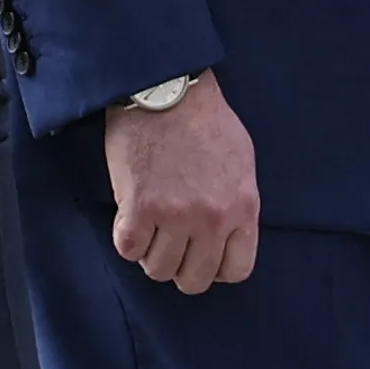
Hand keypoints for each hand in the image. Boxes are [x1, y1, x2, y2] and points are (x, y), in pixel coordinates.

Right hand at [106, 74, 257, 291]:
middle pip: (195, 280)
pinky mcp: (139, 209)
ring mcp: (175, 216)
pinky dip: (127, 238)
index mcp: (243, 207)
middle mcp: (212, 218)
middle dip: (181, 266)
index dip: (216, 267)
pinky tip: (130, 216)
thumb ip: (237, 202)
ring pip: (159, 270)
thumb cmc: (204, 118)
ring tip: (150, 225)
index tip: (202, 253)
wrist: (165, 88)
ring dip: (151, 252)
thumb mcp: (241, 160)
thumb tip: (228, 234)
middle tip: (170, 243)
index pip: (237, 270)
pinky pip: (129, 250)